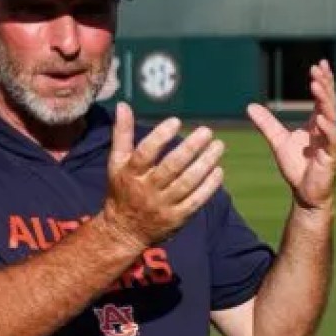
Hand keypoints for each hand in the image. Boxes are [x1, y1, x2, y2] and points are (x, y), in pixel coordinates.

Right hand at [102, 102, 223, 247]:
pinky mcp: (176, 218)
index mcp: (131, 174)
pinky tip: (219, 170)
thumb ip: (122, 134)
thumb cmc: (122, 190)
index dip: (160, 136)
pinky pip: (195, 201)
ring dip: (205, 164)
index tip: (176, 121)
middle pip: (171, 168)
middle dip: (190, 149)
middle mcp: (146, 190)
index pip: (145, 153)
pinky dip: (208, 186)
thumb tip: (123, 105)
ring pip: (187, 183)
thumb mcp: (116, 163)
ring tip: (218, 146)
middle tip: (207, 131)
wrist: (124, 230)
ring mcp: (163, 206)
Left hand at [247, 60, 335, 211]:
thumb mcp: (278, 141)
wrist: (304, 193)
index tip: (318, 64)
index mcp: (317, 124)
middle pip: (328, 102)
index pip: (322, 98)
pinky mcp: (330, 157)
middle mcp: (326, 130)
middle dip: (324, 85)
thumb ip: (267, 123)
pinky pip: (331, 140)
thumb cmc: (297, 167)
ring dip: (324, 100)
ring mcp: (330, 142)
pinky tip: (320, 118)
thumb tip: (249, 106)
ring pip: (331, 116)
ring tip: (316, 85)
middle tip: (317, 69)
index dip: (322, 81)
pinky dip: (326, 129)